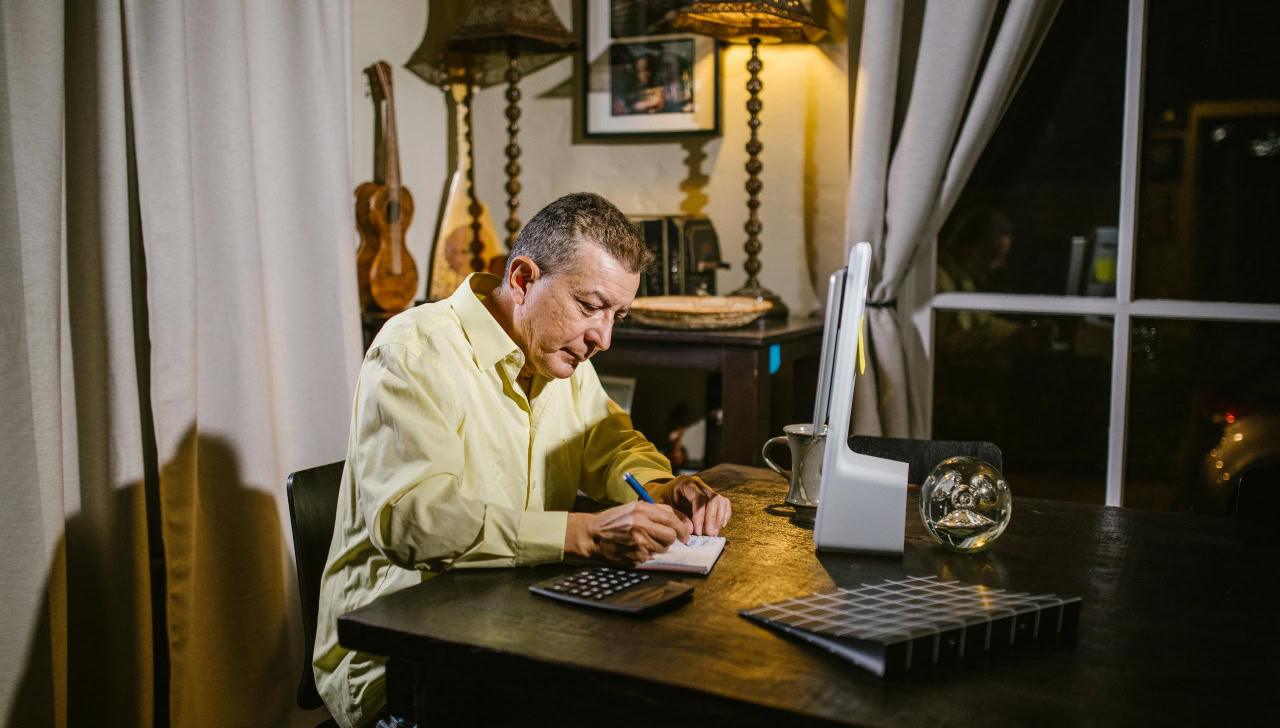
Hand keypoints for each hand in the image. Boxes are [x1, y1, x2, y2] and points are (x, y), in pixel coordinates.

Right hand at [565, 501, 690, 565]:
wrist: (592, 536)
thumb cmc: (613, 521)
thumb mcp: (633, 508)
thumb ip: (656, 510)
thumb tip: (677, 519)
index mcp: (641, 511)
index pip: (671, 520)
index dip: (681, 528)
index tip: (684, 534)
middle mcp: (640, 527)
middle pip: (670, 537)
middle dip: (670, 538)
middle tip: (663, 537)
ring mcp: (638, 544)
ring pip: (662, 549)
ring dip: (657, 546)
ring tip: (642, 541)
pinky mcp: (635, 558)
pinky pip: (651, 557)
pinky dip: (646, 554)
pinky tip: (634, 548)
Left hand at [648, 475, 731, 536]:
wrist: (662, 493)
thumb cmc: (662, 500)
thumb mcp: (664, 507)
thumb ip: (677, 517)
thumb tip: (691, 530)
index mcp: (685, 483)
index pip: (699, 498)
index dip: (700, 516)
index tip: (697, 531)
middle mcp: (698, 483)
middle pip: (713, 498)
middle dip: (711, 519)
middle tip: (708, 535)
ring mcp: (706, 488)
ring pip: (720, 500)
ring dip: (718, 519)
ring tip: (712, 533)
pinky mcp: (712, 496)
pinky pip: (724, 503)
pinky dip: (724, 514)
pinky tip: (720, 526)